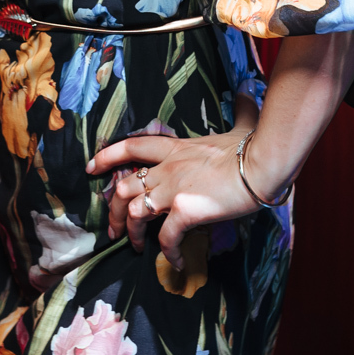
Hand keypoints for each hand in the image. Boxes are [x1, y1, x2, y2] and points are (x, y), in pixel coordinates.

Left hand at [86, 128, 265, 271]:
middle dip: (113, 210)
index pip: (131, 146)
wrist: (262, 164)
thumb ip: (239, 110)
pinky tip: (176, 261)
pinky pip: (167, 238)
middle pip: (123, 186)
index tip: (91, 168)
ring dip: (132, 233)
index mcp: (176, 148)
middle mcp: (167, 168)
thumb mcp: (239, 126)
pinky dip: (168, 253)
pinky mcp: (185, 210)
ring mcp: (174, 188)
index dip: (107, 157)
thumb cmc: (252, 146)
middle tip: (113, 229)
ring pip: (135, 212)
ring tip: (136, 247)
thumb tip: (245, 92)